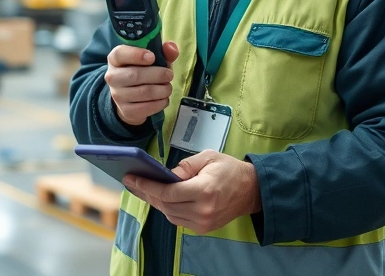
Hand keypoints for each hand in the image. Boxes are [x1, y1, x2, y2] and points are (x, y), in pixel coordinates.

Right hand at [105, 42, 178, 126]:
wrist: (130, 98)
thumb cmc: (142, 71)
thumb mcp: (152, 59)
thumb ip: (163, 52)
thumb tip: (171, 48)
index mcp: (115, 59)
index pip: (120, 54)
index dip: (136, 55)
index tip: (152, 57)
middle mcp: (112, 77)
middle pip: (135, 75)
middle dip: (158, 74)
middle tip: (169, 75)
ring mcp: (117, 95)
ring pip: (144, 92)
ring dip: (162, 90)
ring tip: (168, 87)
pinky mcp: (126, 111)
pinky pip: (146, 107)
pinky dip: (160, 103)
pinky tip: (164, 98)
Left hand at [123, 150, 261, 234]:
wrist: (251, 190)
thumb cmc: (230, 170)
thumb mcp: (208, 157)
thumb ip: (185, 165)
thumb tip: (166, 174)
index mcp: (204, 190)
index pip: (167, 192)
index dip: (147, 186)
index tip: (133, 179)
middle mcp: (203, 210)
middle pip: (165, 205)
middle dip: (147, 193)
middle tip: (132, 183)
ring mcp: (203, 222)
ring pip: (169, 214)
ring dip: (156, 202)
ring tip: (144, 189)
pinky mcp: (203, 228)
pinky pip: (178, 220)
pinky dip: (168, 209)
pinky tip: (162, 198)